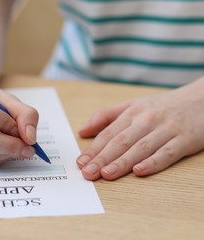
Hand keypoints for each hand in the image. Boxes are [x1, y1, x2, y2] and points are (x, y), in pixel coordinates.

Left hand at [76, 77, 203, 180]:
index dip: (93, 149)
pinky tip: (139, 171)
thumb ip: (106, 116)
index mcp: (132, 112)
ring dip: (122, 162)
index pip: (108, 134)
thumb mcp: (133, 104)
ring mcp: (167, 129)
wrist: (203, 97)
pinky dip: (153, 162)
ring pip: (140, 148)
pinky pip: (167, 152)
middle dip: (102, 158)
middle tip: (87, 173)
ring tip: (106, 174)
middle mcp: (147, 120)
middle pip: (121, 141)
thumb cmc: (164, 105)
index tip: (80, 162)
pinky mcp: (186, 139)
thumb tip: (82, 131)